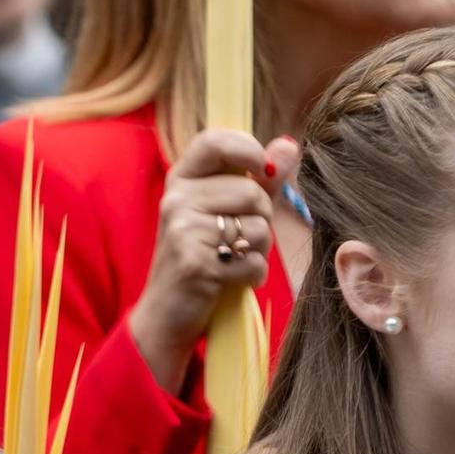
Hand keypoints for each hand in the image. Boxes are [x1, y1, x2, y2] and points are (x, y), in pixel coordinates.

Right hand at [127, 129, 298, 392]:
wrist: (166, 312)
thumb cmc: (201, 255)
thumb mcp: (222, 211)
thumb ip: (258, 179)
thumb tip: (288, 144)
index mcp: (180, 180)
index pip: (214, 141)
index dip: (247, 148)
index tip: (262, 168)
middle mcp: (176, 200)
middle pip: (251, 193)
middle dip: (261, 218)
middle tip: (239, 238)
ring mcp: (183, 231)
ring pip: (258, 228)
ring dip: (259, 250)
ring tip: (235, 259)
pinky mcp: (196, 264)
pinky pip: (254, 262)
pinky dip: (253, 276)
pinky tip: (232, 280)